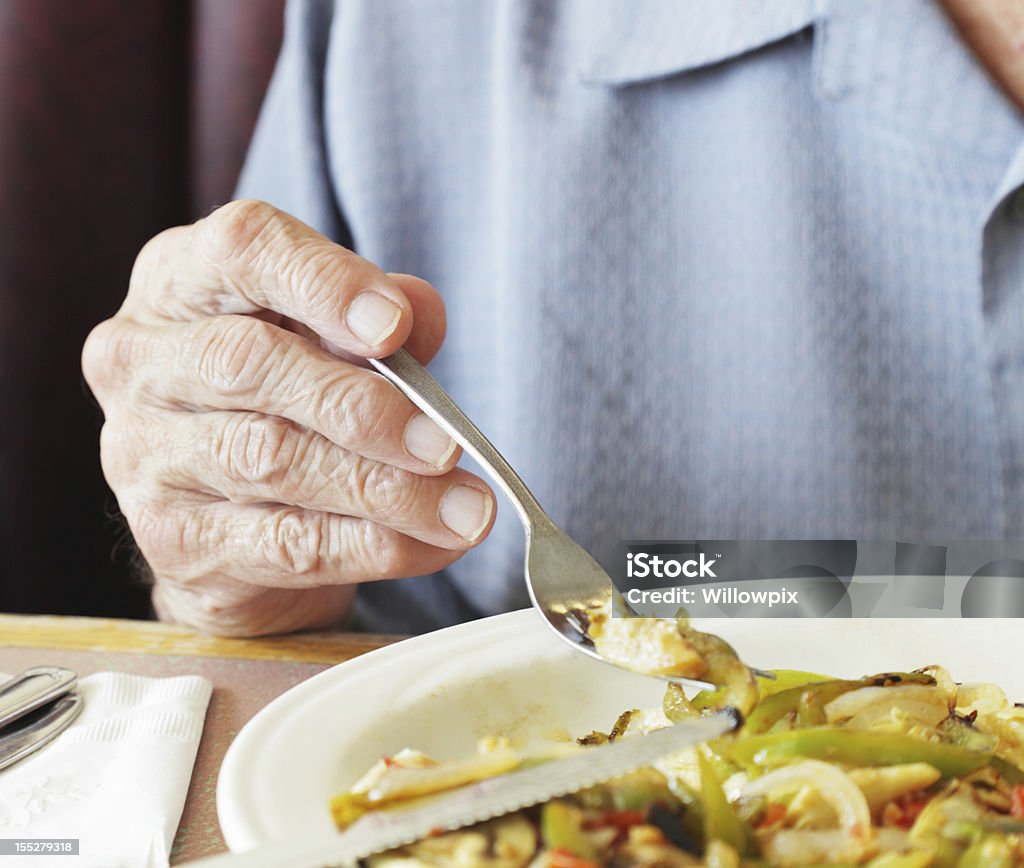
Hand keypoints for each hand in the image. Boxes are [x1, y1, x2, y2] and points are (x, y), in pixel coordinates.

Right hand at [82, 200, 495, 635]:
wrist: (230, 520)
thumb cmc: (289, 400)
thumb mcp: (332, 341)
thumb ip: (379, 324)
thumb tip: (421, 313)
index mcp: (180, 280)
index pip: (241, 250)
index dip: (324, 284)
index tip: (397, 326)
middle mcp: (142, 359)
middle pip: (249, 364)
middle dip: (361, 406)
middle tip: (447, 443)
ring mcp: (143, 453)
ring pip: (271, 461)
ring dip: (385, 489)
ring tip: (467, 509)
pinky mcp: (170, 540)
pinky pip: (282, 544)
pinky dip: (371, 545)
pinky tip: (433, 544)